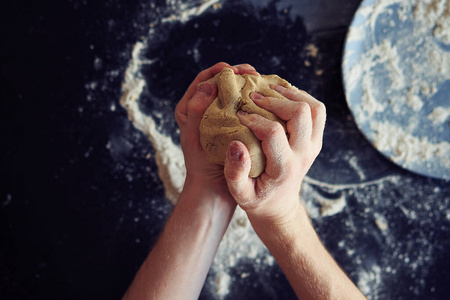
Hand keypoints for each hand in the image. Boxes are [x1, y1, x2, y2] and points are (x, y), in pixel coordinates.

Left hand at [174, 62, 259, 200]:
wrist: (213, 189)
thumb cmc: (201, 165)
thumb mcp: (196, 137)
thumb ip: (196, 110)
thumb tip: (208, 85)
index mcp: (188, 110)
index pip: (202, 81)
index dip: (218, 71)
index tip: (234, 69)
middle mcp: (203, 111)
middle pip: (220, 84)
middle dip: (236, 75)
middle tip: (253, 73)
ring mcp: (218, 119)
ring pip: (232, 95)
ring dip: (246, 87)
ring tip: (261, 83)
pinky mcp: (231, 128)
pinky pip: (242, 109)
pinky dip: (251, 102)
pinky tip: (264, 100)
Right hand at [223, 83, 325, 225]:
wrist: (279, 208)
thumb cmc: (256, 199)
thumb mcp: (240, 194)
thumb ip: (235, 173)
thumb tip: (236, 144)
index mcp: (284, 167)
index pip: (274, 132)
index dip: (254, 119)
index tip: (239, 116)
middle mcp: (304, 154)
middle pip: (301, 113)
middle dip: (276, 99)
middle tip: (254, 97)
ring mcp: (313, 147)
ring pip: (315, 108)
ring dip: (293, 95)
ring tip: (270, 90)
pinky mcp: (315, 141)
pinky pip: (317, 112)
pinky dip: (301, 99)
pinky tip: (281, 97)